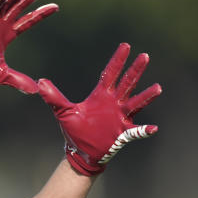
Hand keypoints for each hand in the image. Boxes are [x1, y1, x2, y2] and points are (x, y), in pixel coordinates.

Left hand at [38, 43, 161, 175]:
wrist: (80, 152)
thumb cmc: (74, 131)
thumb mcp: (63, 112)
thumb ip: (54, 97)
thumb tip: (40, 82)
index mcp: (101, 95)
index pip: (110, 73)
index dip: (117, 60)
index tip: (125, 45)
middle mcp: (114, 103)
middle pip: (127, 83)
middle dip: (135, 70)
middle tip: (144, 56)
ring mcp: (120, 117)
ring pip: (136, 103)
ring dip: (146, 96)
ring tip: (157, 88)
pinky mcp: (122, 133)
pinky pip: (136, 131)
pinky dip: (144, 130)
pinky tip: (153, 128)